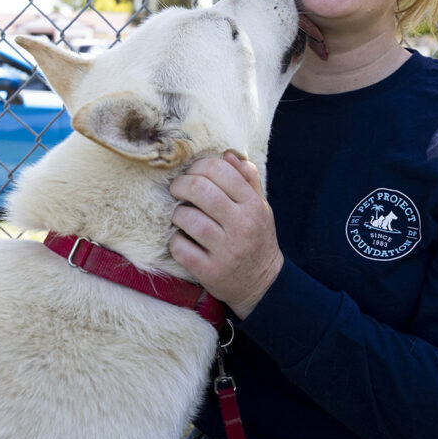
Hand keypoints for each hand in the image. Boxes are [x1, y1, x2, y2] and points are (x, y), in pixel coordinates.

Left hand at [169, 151, 283, 319]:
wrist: (262, 284)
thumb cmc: (257, 239)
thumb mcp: (261, 207)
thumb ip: (247, 180)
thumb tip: (227, 154)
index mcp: (253, 205)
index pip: (220, 171)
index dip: (198, 166)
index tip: (191, 173)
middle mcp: (241, 225)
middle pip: (201, 190)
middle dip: (180, 184)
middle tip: (176, 188)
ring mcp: (225, 250)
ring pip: (187, 218)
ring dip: (177, 213)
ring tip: (180, 216)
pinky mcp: (210, 271)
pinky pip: (180, 247)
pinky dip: (175, 240)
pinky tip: (181, 239)